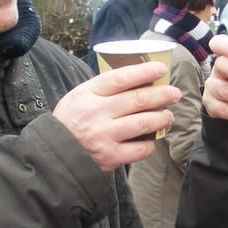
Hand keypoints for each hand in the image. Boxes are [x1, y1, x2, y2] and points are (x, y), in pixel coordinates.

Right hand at [55, 62, 180, 172]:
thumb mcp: (79, 97)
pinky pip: (140, 149)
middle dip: (162, 94)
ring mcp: (104, 136)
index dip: (144, 72)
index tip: (161, 69)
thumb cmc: (70, 122)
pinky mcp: (111, 157)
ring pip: (144, 123)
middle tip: (174, 93)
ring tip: (168, 116)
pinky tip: (152, 139)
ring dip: (162, 118)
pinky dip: (150, 143)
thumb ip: (103, 89)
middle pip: (138, 99)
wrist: (53, 155)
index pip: (121, 78)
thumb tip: (139, 79)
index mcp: (88, 94)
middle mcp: (97, 113)